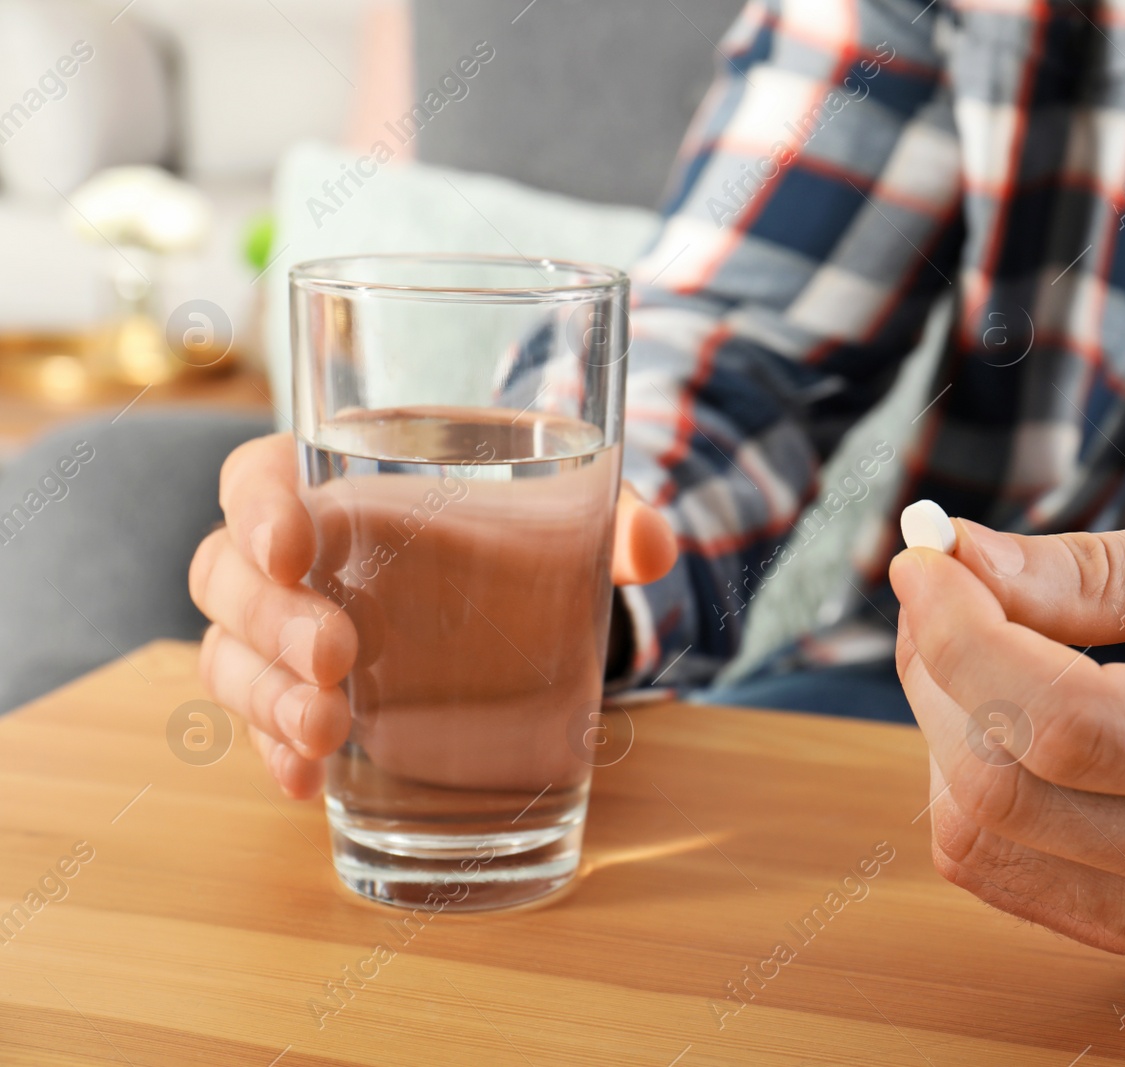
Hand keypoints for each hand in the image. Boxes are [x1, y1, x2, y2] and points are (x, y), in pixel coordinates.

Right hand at [189, 433, 676, 797]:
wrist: (526, 601)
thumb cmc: (524, 530)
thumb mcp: (575, 509)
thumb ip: (614, 516)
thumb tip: (655, 549)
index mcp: (340, 482)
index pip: (257, 478)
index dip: (257, 507)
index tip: (296, 546)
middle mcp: (300, 560)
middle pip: (225, 576)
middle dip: (270, 619)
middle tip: (339, 656)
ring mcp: (292, 635)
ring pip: (228, 655)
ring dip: (264, 697)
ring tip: (328, 730)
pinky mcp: (309, 700)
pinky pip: (258, 725)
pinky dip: (273, 753)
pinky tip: (304, 783)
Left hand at [888, 511, 1124, 956]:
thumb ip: (1086, 568)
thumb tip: (954, 561)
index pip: (1068, 723)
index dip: (965, 638)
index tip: (924, 563)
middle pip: (1002, 788)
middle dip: (939, 671)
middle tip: (949, 592)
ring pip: (973, 836)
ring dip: (943, 726)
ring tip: (986, 651)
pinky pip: (988, 866)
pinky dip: (964, 780)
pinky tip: (1007, 720)